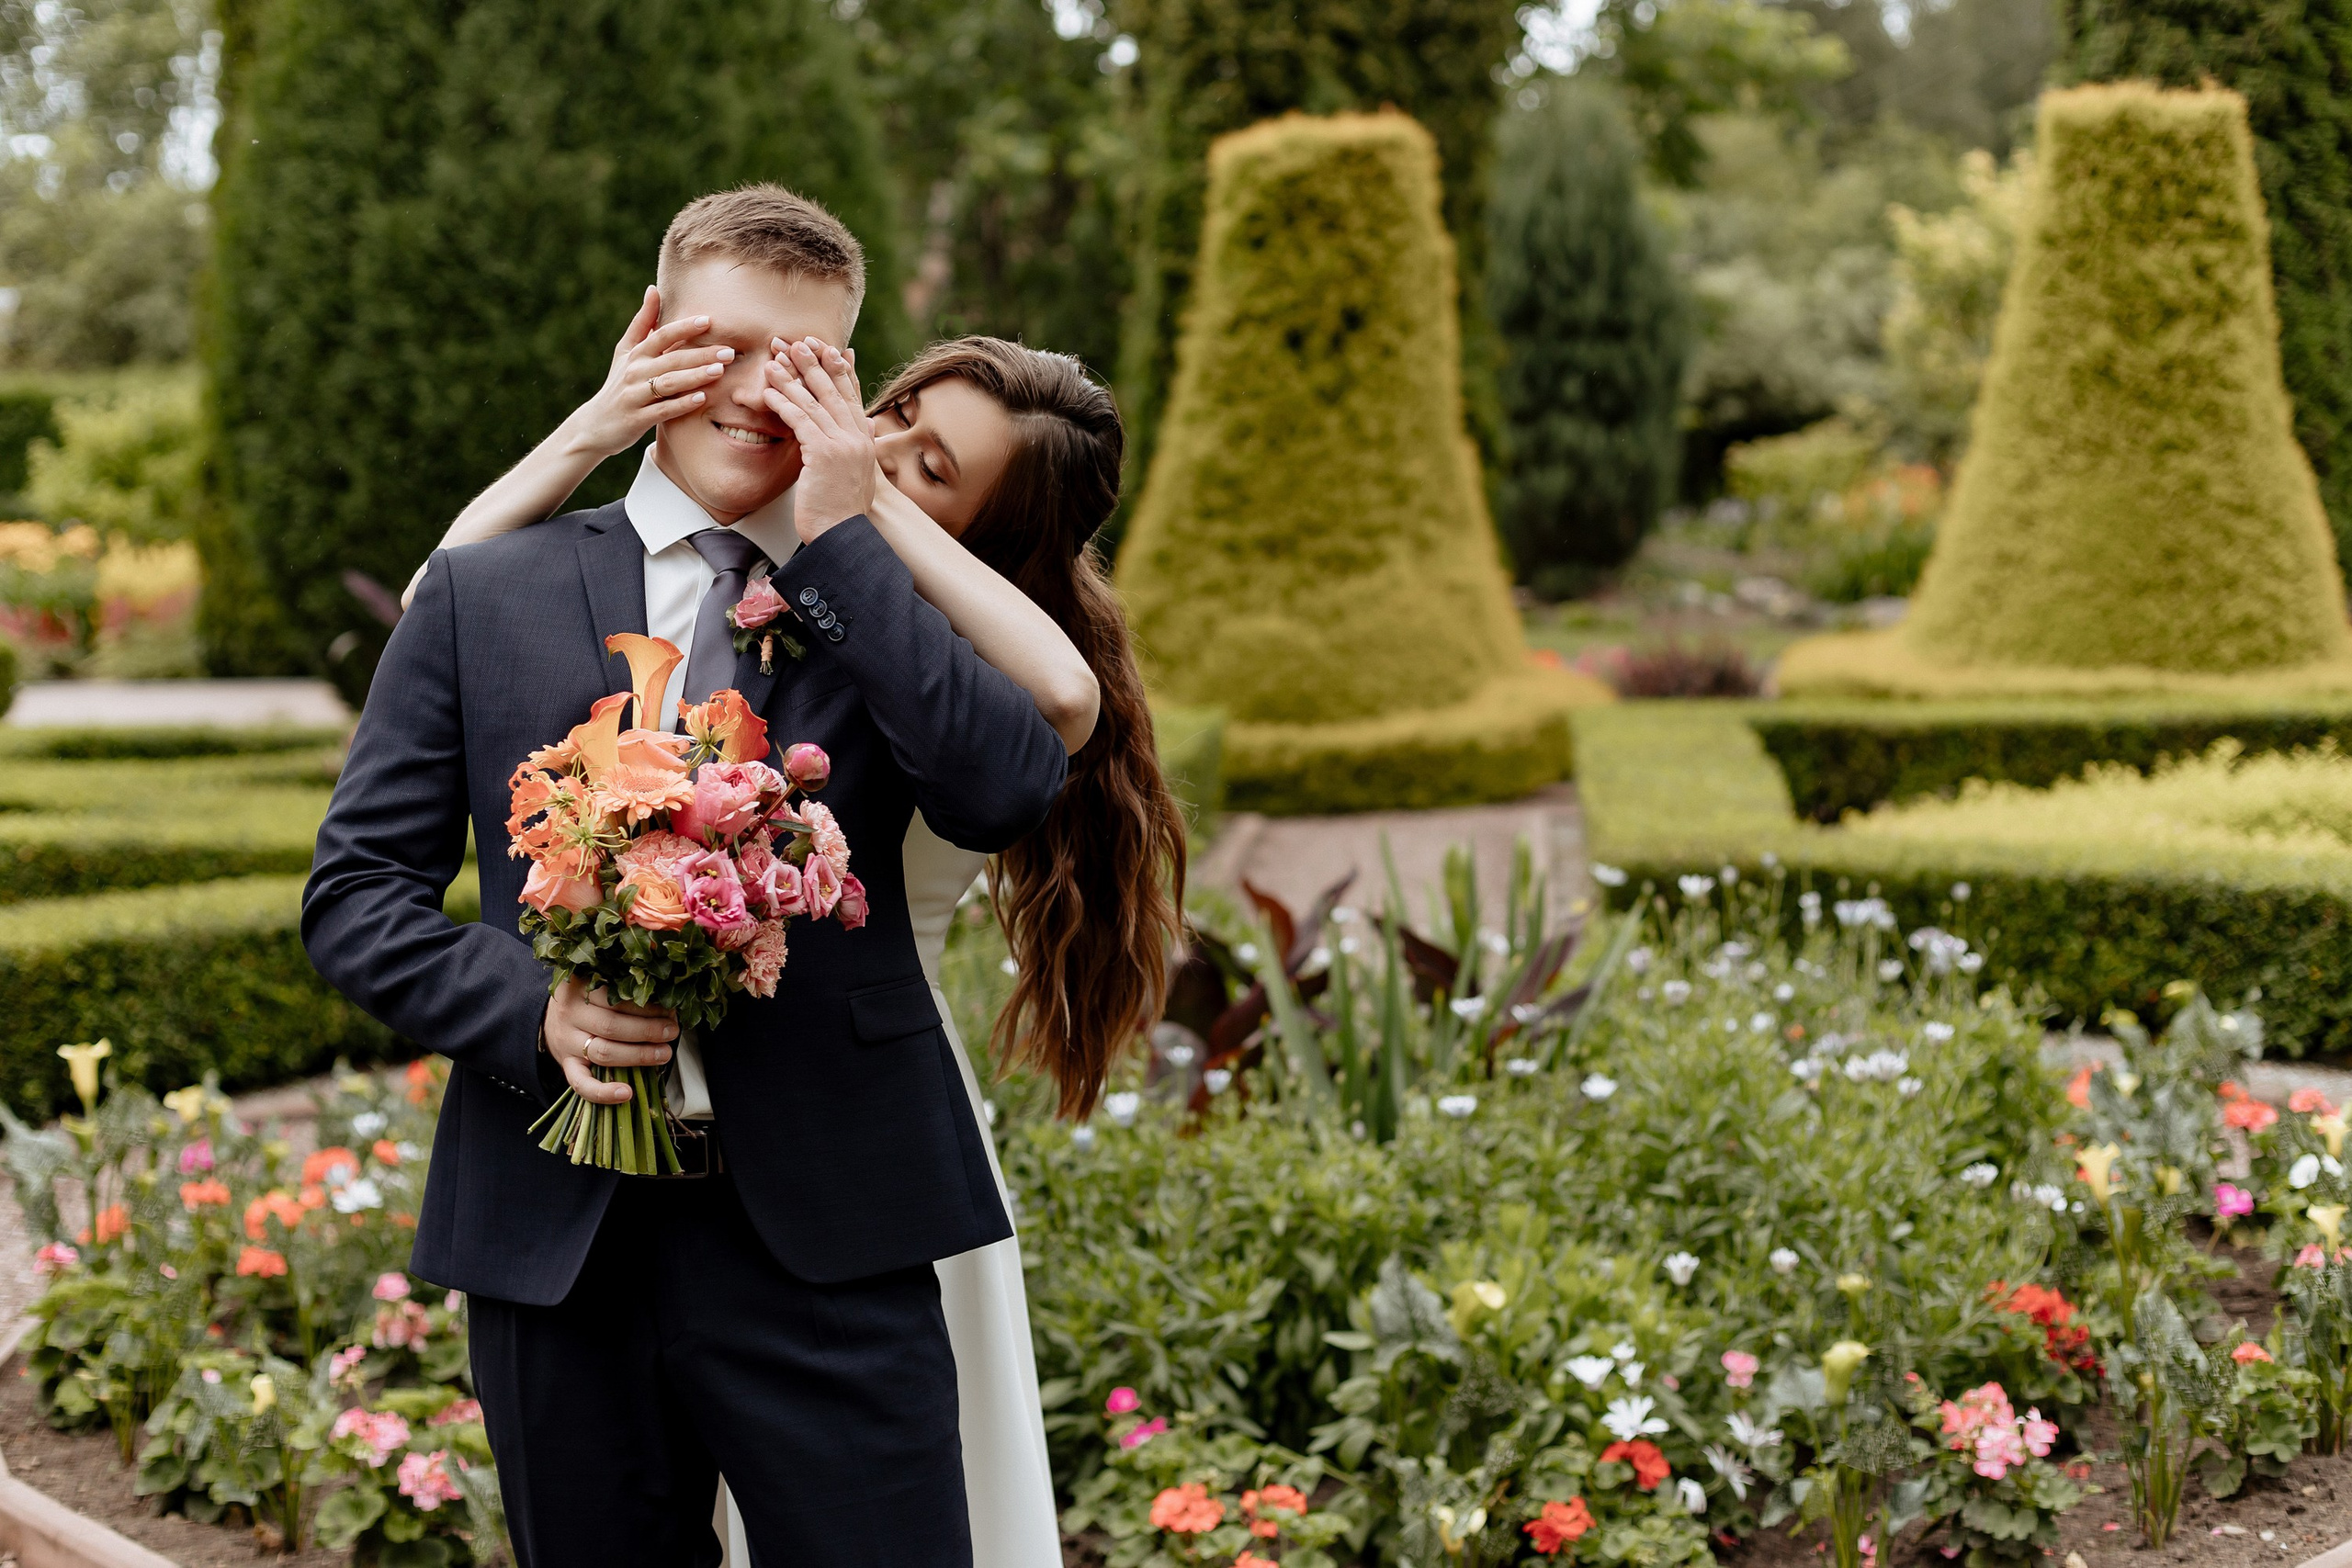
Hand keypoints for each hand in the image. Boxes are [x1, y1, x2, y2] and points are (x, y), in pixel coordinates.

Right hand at [541, 976, 677, 1104]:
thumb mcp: (600, 985)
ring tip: (663, 1054)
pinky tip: (626, 1093)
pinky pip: (581, 1083)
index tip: (670, 1012)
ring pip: (603, 1052)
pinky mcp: (566, 1065)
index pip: (616, 999)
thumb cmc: (587, 1001)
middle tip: (671, 1032)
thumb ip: (625, 992)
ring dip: (638, 1055)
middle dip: (647, 1031)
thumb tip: (668, 1007)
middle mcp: (570, 1014)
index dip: (647, 1008)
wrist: (550, 1018)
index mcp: (580, 988)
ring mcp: (566, 1042)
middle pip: (611, 1025)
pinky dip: (603, 1093)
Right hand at [559, 286, 734, 460]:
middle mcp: (634, 372)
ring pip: (668, 383)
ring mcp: (635, 396)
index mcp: (636, 354)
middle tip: (729, 351)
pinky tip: (702, 399)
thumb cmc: (618, 384)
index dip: (684, 327)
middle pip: (671, 359)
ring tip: (720, 371)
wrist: (596, 425)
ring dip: (695, 377)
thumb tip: (653, 288)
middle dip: (701, 354)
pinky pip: (663, 410)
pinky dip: (681, 404)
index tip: (708, 320)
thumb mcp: (626, 351)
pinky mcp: (637, 419)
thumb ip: (643, 322)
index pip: (661, 335)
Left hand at [762, 337, 874, 541]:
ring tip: (773, 359)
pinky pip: (799, 420)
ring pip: (813, 402)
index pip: (851, 395)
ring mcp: (842, 444)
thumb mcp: (856, 476)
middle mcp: (857, 438)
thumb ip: (856, 449)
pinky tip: (767, 391)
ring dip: (791, 378)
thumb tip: (864, 428)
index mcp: (865, 441)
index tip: (825, 348)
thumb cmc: (842, 512)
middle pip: (833, 390)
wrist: (842, 536)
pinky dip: (782, 403)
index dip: (838, 369)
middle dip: (812, 363)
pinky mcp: (823, 453)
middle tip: (794, 342)